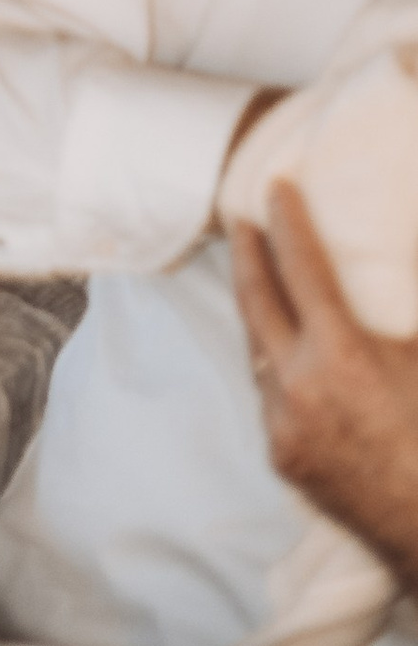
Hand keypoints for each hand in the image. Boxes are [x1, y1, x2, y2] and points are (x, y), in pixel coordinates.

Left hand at [233, 179, 417, 583]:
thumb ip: (403, 304)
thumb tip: (402, 251)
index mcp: (341, 357)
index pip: (302, 269)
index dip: (288, 223)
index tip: (276, 189)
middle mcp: (300, 386)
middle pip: (256, 300)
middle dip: (248, 253)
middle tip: (243, 220)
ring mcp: (284, 424)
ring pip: (257, 350)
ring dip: (257, 311)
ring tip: (258, 278)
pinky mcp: (281, 456)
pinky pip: (267, 395)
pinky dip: (271, 364)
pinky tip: (279, 349)